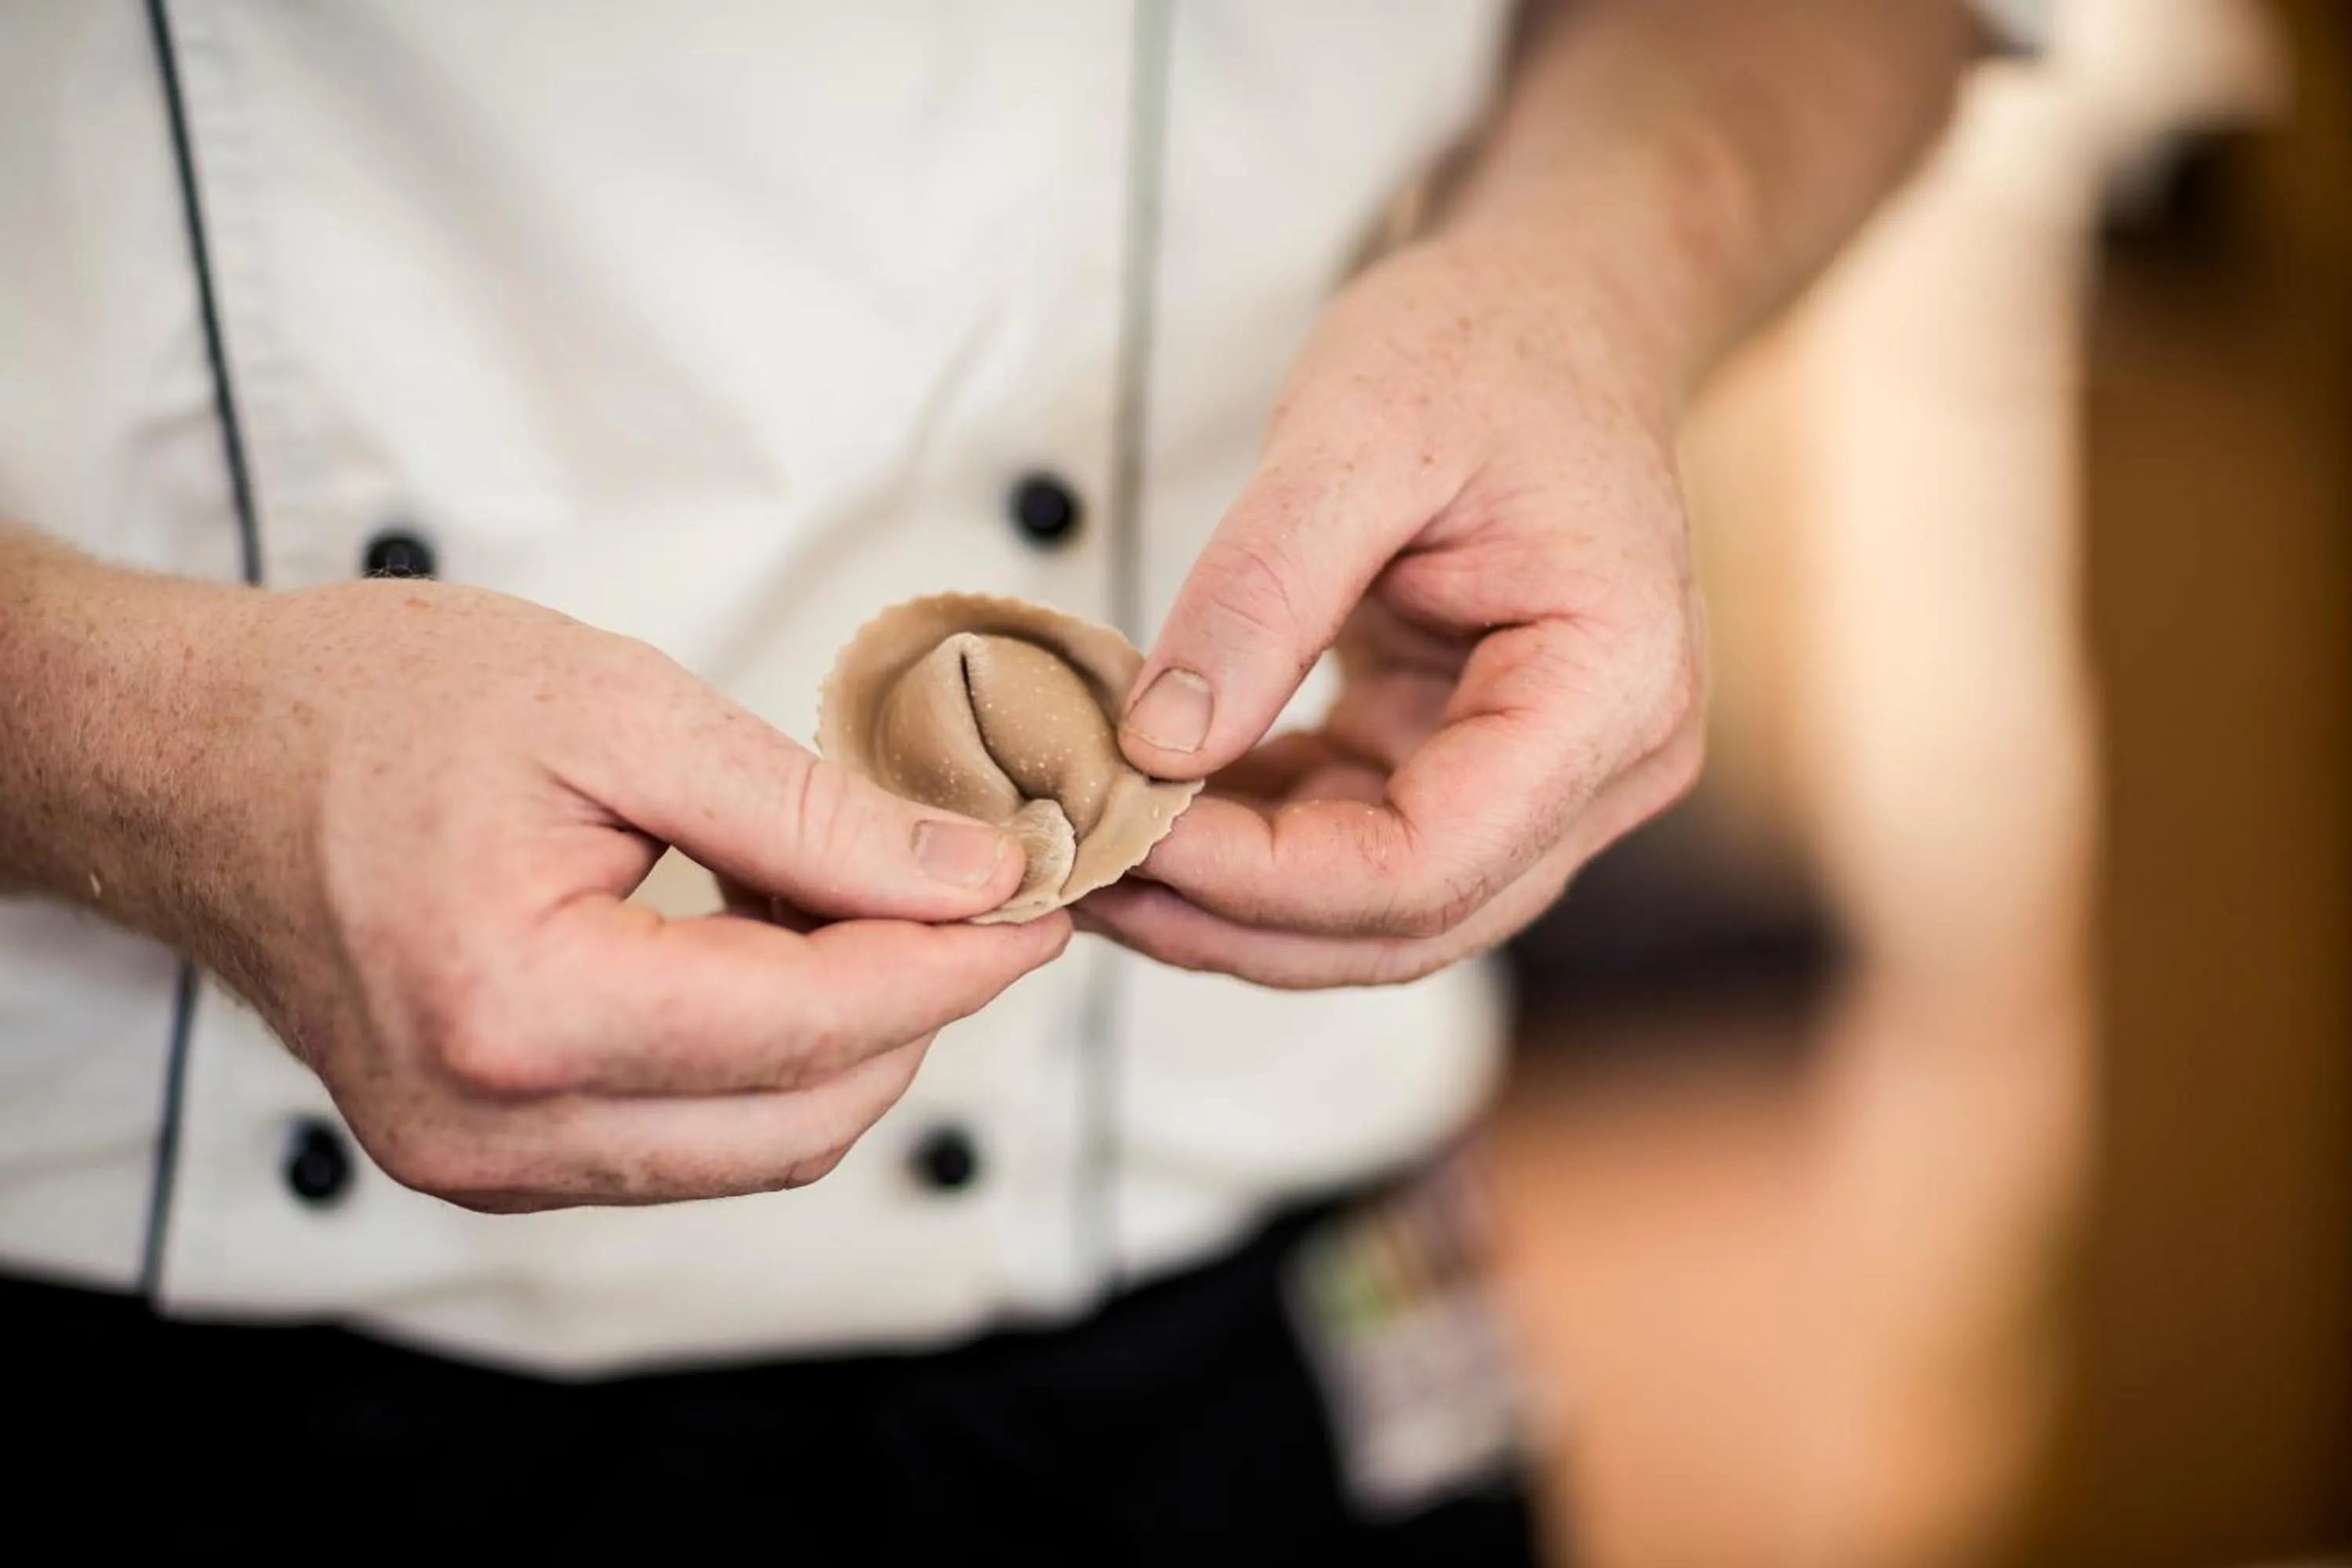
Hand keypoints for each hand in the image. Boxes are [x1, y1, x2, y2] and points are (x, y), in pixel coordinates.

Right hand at [140, 579, 1066, 1208]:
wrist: (198, 759)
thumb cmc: (371, 708)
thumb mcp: (617, 711)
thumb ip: (811, 815)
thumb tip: (969, 877)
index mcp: (521, 1008)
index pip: (815, 1025)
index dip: (956, 965)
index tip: (1041, 903)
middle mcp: (497, 1127)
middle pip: (805, 1116)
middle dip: (918, 1009)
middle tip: (973, 893)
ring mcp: (483, 1163)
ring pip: (757, 1147)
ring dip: (844, 1037)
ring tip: (848, 896)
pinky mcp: (485, 1158)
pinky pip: (685, 1142)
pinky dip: (761, 1059)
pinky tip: (763, 945)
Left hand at [1088, 236, 1704, 987]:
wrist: (1553, 312)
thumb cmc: (1487, 347)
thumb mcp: (1360, 431)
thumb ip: (1262, 590)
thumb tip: (1157, 745)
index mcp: (1610, 692)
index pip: (1429, 865)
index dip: (1264, 882)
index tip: (1121, 837)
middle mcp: (1603, 766)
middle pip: (1403, 922)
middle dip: (1230, 919)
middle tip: (1073, 877)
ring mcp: (1542, 779)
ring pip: (1372, 909)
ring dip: (1226, 901)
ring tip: (1085, 852)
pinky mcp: (1468, 762)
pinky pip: (1352, 842)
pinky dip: (1247, 844)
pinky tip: (1145, 809)